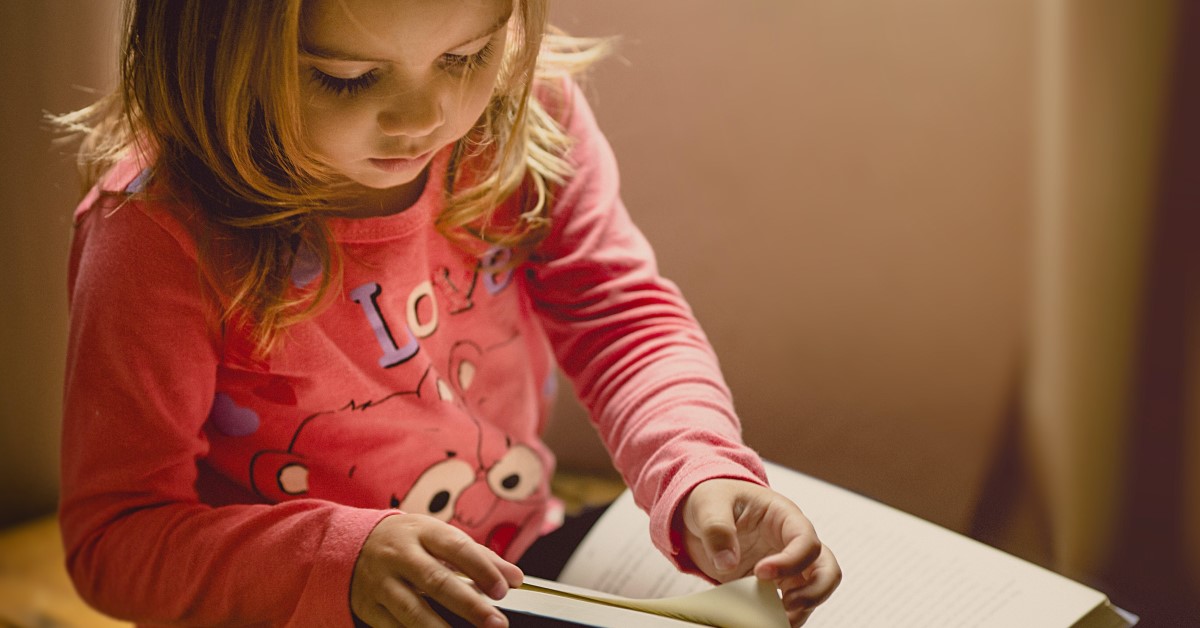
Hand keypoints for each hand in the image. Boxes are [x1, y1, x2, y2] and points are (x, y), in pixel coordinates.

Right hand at [350, 513, 522, 626]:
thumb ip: (479, 557)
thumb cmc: (409, 542)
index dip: (482, 568)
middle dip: (469, 604)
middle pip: (435, 581)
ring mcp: (381, 582)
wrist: (351, 544)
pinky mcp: (369, 606)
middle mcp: (399, 555)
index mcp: (422, 531)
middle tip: (496, 623)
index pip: (456, 547)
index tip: (504, 589)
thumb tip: (515, 578)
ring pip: (412, 610)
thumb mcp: (439, 537)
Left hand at [680, 479, 840, 626]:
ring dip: (801, 610)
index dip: (790, 561)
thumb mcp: (708, 504)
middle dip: (814, 592)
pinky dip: (783, 616)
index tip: (760, 572)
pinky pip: (791, 603)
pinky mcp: (774, 584)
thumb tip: (727, 562)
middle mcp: (792, 542)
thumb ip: (717, 529)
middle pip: (826, 569)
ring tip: (774, 618)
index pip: (806, 540)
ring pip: (814, 591)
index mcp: (784, 516)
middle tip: (786, 605)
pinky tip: (766, 620)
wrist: (703, 514)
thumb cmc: (714, 499)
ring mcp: (786, 565)